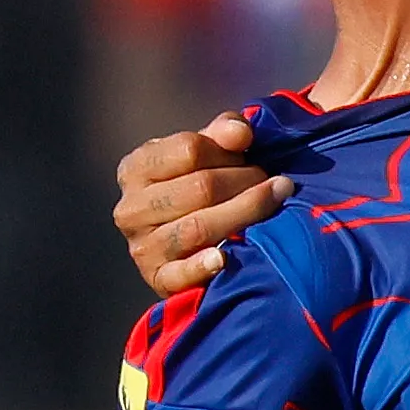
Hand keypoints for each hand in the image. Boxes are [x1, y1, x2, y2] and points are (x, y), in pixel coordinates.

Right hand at [115, 112, 288, 298]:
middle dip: (247, 183)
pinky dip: (204, 265)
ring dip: (245, 214)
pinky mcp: (156, 278)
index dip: (229, 151)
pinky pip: (180, 273)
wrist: (186, 251)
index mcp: (136, 168)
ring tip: (276, 205)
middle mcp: (132, 207)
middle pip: (200, 188)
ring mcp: (141, 245)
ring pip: (198, 227)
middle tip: (278, 184)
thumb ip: (221, 135)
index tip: (253, 155)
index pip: (190, 149)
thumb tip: (240, 131)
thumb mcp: (206, 157)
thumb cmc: (199, 192)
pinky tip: (225, 257)